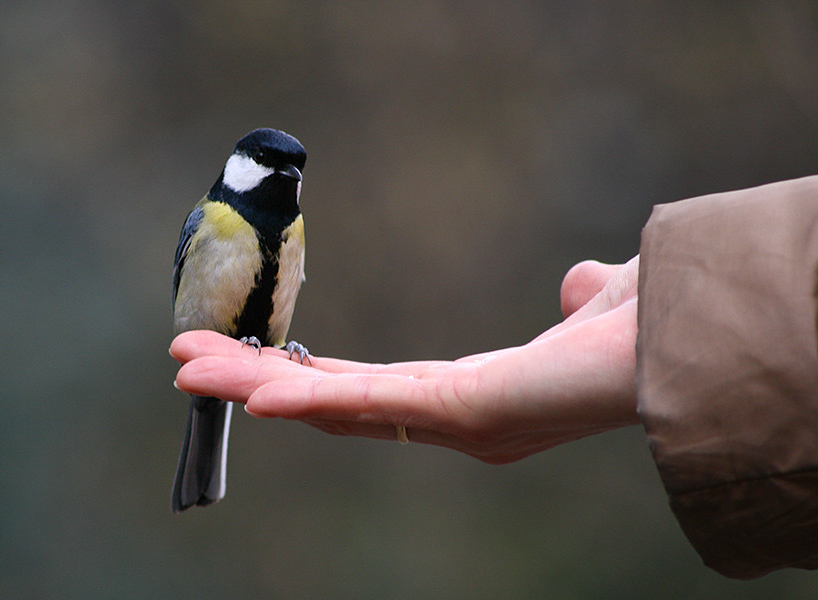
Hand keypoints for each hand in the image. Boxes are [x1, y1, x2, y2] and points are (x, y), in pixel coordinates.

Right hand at [171, 256, 640, 463]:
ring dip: (256, 385)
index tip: (258, 362)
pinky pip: (368, 406)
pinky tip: (250, 392)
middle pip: (331, 399)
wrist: (688, 345)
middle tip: (187, 360)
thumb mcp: (598, 305)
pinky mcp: (459, 409)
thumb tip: (578, 281)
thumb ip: (579, 300)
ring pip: (332, 404)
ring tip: (187, 365)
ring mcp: (448, 420)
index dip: (308, 377)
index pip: (370, 388)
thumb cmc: (649, 330)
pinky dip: (304, 399)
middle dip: (255, 382)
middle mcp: (449, 416)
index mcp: (471, 392)